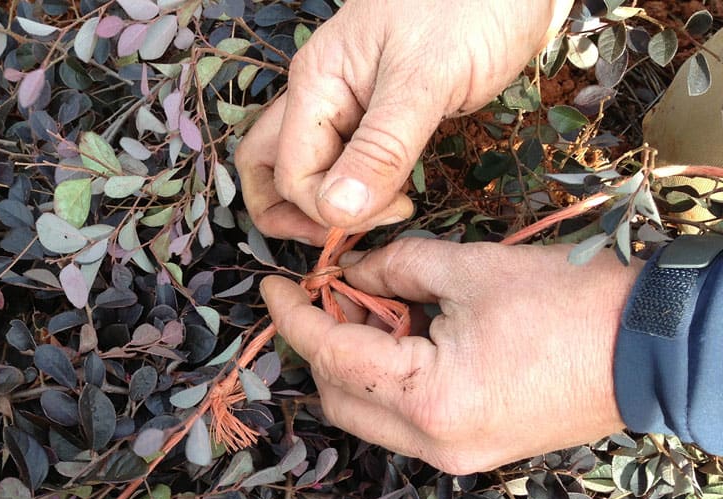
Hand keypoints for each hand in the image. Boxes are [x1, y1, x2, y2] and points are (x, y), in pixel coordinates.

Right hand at [237, 0, 572, 241]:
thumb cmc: (473, 6)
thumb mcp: (427, 78)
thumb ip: (381, 149)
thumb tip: (337, 213)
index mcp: (316, 85)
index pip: (292, 175)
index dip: (330, 210)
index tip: (395, 209)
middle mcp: (317, 96)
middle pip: (267, 170)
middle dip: (294, 215)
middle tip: (350, 234)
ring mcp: (342, 102)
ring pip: (299, 165)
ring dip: (320, 203)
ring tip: (369, 217)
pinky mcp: (374, 109)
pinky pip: (340, 158)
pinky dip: (351, 186)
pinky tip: (388, 193)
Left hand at [260, 239, 639, 473]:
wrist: (651, 349)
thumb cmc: (566, 303)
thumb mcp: (468, 268)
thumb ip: (392, 268)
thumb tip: (348, 273)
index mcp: (426, 399)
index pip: (332, 355)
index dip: (295, 317)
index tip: (273, 286)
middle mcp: (431, 444)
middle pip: (338, 397)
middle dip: (324, 343)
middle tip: (334, 291)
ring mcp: (453, 456)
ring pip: (368, 414)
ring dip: (356, 364)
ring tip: (378, 308)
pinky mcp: (473, 452)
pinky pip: (403, 420)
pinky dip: (389, 380)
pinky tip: (407, 335)